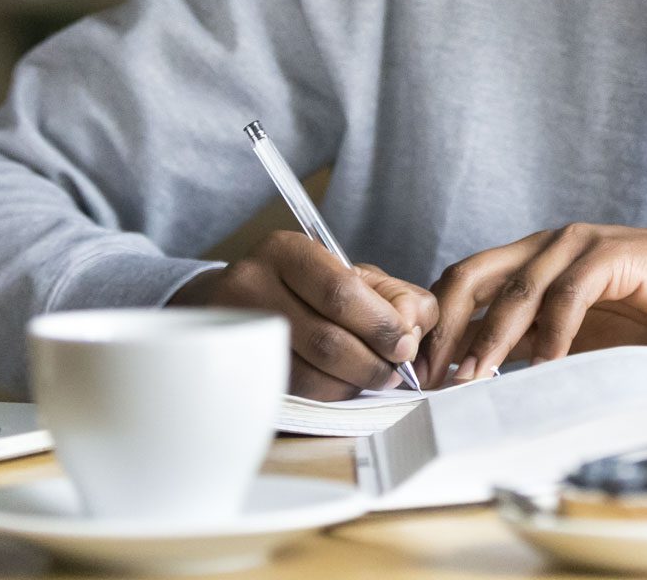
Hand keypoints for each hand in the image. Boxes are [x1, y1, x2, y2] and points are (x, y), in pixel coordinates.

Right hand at [167, 231, 436, 400]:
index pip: (341, 292)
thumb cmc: (306, 289)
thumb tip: (414, 327)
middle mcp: (252, 285)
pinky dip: (328, 396)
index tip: (405, 344)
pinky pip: (292, 394)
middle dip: (372, 362)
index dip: (381, 325)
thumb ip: (394, 295)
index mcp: (286, 251)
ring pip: (309, 375)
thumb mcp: (350, 275)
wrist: (232, 304)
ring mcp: (239, 331)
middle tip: (394, 371)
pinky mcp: (236, 368)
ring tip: (372, 378)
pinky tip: (343, 385)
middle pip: (326, 339)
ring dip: (353, 384)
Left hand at [418, 224, 646, 384]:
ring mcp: (577, 245)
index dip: (436, 322)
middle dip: (446, 326)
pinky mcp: (610, 256)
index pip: (464, 281)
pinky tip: (543, 367)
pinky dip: (552, 333)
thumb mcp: (573, 329)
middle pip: (473, 275)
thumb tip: (475, 370)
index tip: (420, 370)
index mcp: (531, 256)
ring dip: (491, 338)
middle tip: (432, 375)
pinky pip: (569, 295)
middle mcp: (546, 243)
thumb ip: (529, 340)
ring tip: (474, 378)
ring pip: (517, 290)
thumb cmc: (644, 307)